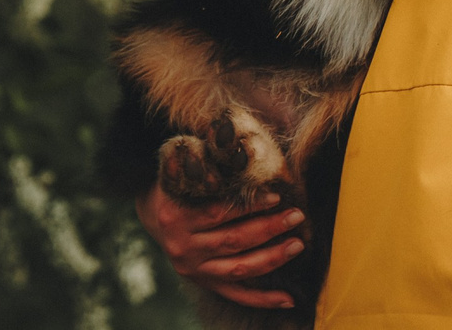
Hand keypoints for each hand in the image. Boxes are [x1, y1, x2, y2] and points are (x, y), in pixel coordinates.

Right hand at [134, 185, 306, 310]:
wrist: (154, 213)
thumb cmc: (180, 185)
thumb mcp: (187, 172)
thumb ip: (211, 168)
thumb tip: (248, 152)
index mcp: (176, 216)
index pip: (218, 213)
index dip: (248, 206)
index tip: (276, 197)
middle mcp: (183, 247)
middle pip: (233, 241)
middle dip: (268, 228)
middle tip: (296, 215)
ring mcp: (194, 269)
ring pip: (238, 268)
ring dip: (272, 258)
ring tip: (297, 244)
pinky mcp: (204, 283)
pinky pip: (237, 295)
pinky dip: (263, 299)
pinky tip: (288, 298)